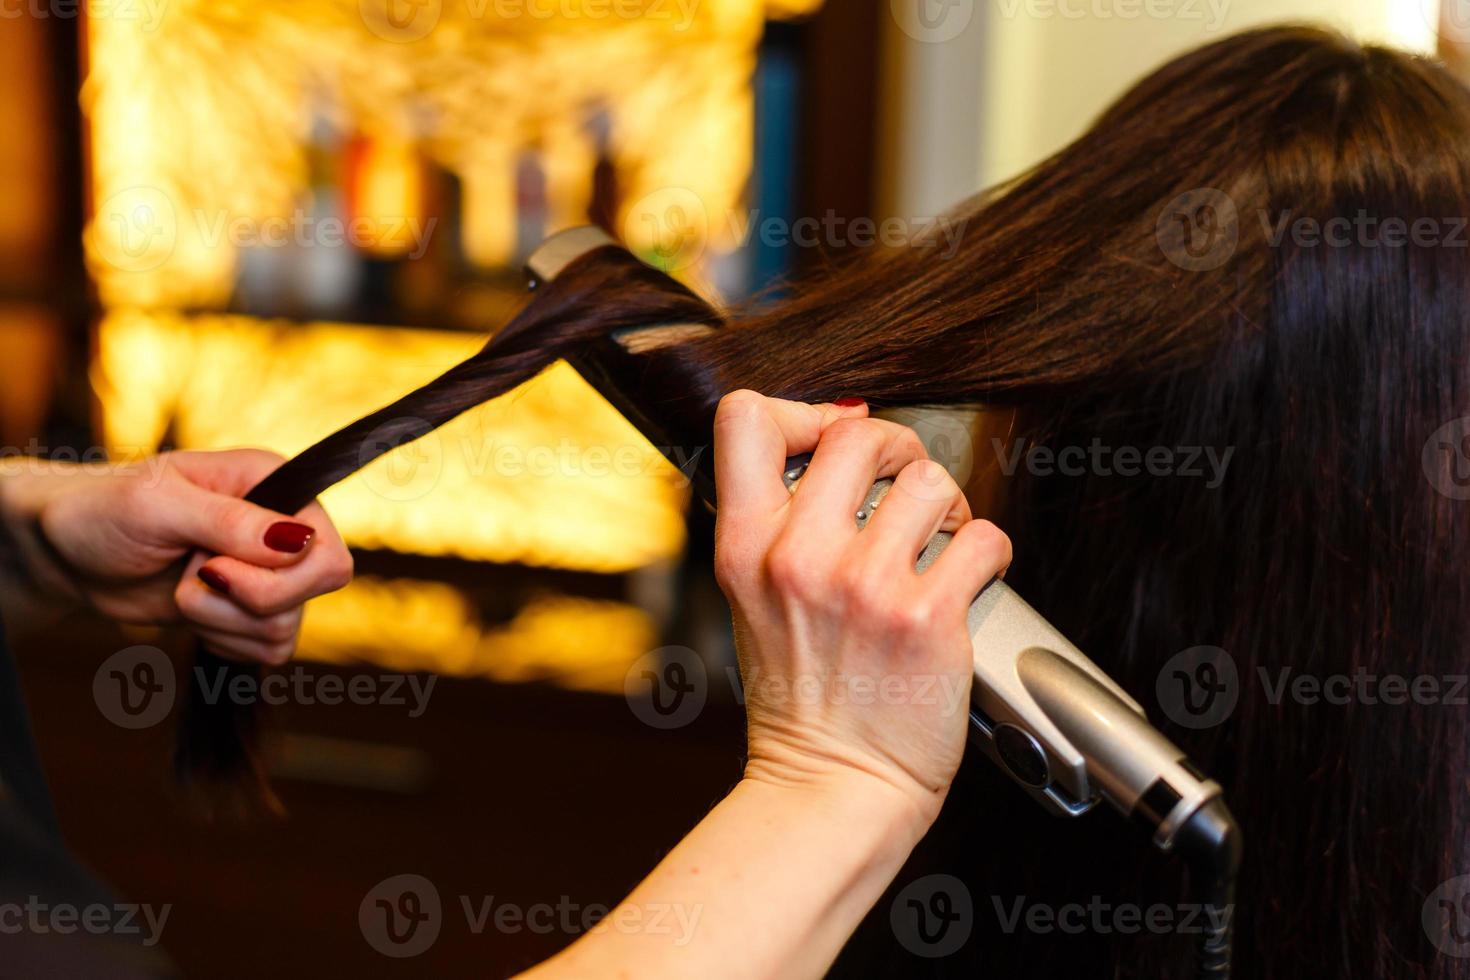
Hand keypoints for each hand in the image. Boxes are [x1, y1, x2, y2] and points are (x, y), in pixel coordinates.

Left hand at [0, 449, 352, 663]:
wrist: (64, 552)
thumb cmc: (103, 511)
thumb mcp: (159, 506)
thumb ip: (232, 522)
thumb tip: (300, 540)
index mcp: (276, 483)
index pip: (328, 549)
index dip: (282, 573)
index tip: (214, 565)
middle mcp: (284, 526)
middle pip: (316, 590)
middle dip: (245, 598)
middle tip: (194, 575)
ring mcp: (270, 571)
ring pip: (288, 625)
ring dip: (222, 620)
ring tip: (182, 586)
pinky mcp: (250, 610)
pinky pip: (268, 648)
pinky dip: (222, 639)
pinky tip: (191, 610)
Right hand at [711, 392, 1010, 825]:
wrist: (832, 786)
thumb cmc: (800, 697)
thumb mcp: (752, 598)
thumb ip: (778, 521)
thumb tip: (835, 436)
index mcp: (745, 546)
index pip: (746, 418)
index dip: (801, 413)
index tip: (829, 444)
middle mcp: (799, 558)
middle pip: (860, 431)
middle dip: (897, 449)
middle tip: (904, 488)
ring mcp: (865, 586)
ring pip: (931, 480)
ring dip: (947, 507)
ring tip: (938, 543)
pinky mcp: (928, 618)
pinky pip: (984, 538)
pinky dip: (987, 553)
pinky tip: (964, 580)